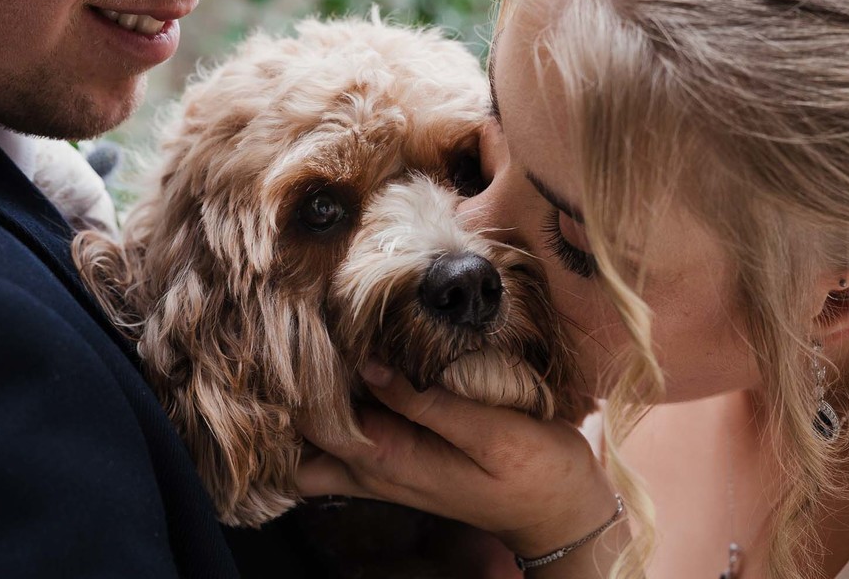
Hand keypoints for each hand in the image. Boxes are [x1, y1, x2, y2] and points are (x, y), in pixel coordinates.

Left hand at [295, 360, 620, 561]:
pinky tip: (352, 367)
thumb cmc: (534, 472)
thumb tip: (370, 366)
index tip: (297, 337)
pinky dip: (340, 408)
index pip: (311, 428)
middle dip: (287, 403)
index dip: (295, 386)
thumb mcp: (490, 434)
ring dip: (310, 405)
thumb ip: (428, 403)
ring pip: (318, 446)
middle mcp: (376, 468)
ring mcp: (387, 466)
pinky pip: (351, 435)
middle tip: (292, 348)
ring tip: (315, 350)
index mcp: (389, 460)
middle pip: (299, 446)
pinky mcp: (403, 456)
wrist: (561, 511)